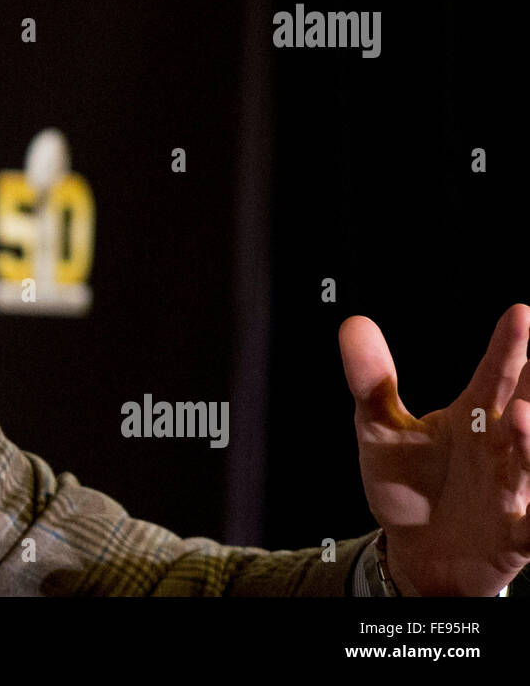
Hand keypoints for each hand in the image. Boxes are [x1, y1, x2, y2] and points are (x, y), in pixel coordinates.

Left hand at [339, 303, 529, 594]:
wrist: (418, 552)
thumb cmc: (408, 483)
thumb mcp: (379, 430)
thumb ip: (371, 381)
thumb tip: (353, 323)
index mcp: (476, 416)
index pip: (495, 375)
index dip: (507, 346)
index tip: (519, 312)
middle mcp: (502, 448)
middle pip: (526, 409)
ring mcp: (512, 491)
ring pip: (529, 464)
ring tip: (527, 413)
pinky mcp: (516, 536)